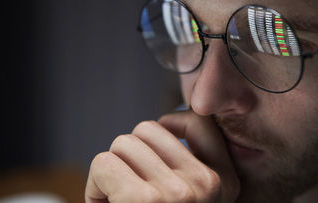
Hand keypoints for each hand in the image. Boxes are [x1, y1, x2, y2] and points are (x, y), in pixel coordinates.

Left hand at [85, 111, 239, 202]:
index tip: (156, 138)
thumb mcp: (191, 198)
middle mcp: (207, 186)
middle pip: (148, 130)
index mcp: (223, 184)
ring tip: (118, 201)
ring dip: (111, 170)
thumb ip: (187, 164)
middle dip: (129, 155)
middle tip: (128, 189)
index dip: (172, 123)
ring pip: (123, 144)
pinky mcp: (144, 202)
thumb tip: (166, 122)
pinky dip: (94, 186)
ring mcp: (179, 193)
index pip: (200, 123)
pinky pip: (104, 163)